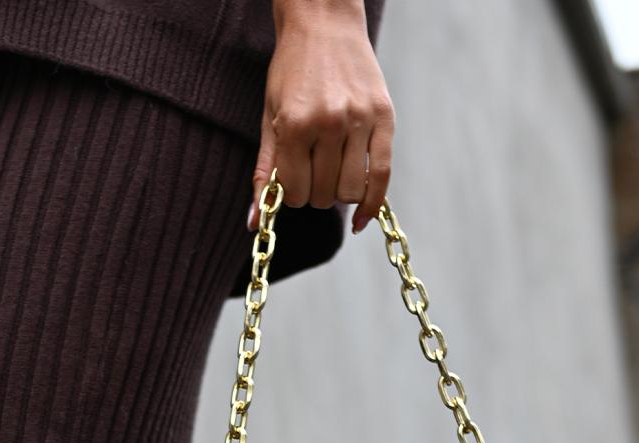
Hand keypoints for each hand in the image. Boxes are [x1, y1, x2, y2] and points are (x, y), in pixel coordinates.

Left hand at [249, 0, 394, 234]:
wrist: (324, 23)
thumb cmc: (291, 72)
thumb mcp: (269, 118)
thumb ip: (264, 171)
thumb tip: (253, 224)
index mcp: (295, 125)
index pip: (295, 194)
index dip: (291, 194)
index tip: (293, 179)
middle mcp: (329, 123)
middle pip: (323, 196)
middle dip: (315, 192)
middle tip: (313, 170)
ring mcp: (359, 120)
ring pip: (349, 191)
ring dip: (339, 193)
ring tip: (333, 172)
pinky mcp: (384, 117)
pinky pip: (382, 175)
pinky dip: (371, 204)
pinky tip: (361, 217)